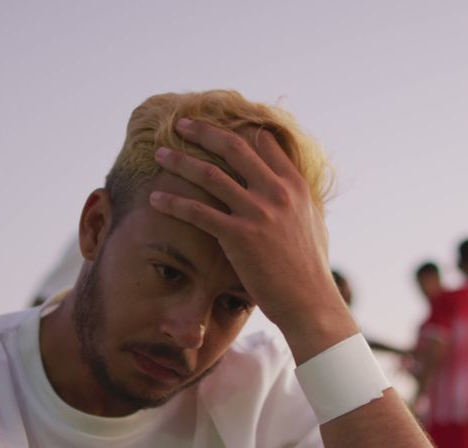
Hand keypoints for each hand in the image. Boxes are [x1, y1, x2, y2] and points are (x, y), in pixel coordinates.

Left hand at [149, 119, 355, 360]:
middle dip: (203, 131)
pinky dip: (174, 203)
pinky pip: (198, 212)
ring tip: (159, 155)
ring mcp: (258, 212)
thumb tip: (287, 189)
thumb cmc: (308, 269)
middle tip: (181, 124)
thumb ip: (296, 200)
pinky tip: (156, 199)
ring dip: (180, 161)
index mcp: (295, 185)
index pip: (264, 142)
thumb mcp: (311, 223)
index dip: (238, 129)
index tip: (216, 125)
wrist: (309, 302)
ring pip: (210, 174)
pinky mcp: (239, 236)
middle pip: (234, 147)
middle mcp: (277, 191)